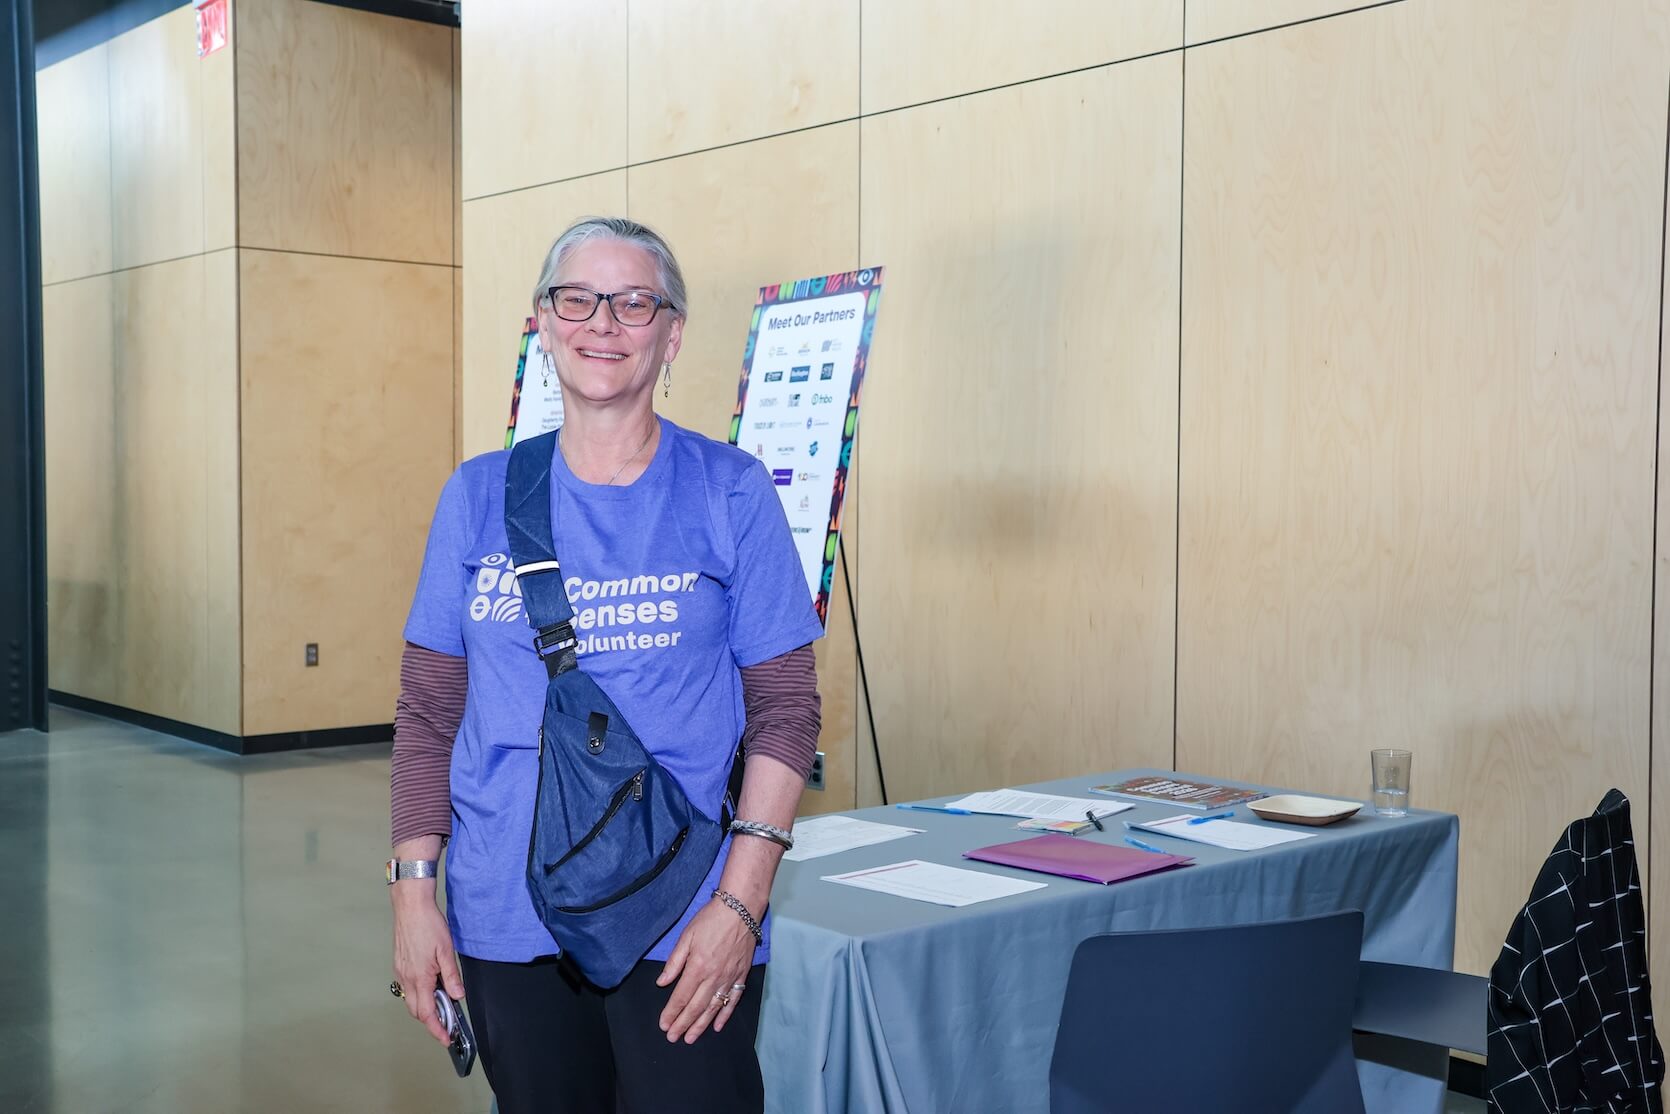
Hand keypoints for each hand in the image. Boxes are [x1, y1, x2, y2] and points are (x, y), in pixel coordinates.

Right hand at [391, 888, 464, 1044]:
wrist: (410, 906)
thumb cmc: (428, 924)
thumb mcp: (446, 951)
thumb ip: (452, 976)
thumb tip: (457, 996)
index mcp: (420, 977)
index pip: (426, 1013)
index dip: (436, 1029)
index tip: (445, 1038)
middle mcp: (407, 978)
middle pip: (416, 1010)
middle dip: (430, 1021)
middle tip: (446, 1023)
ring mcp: (401, 971)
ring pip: (410, 999)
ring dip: (424, 1007)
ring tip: (441, 1004)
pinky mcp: (399, 964)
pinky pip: (407, 987)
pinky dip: (418, 994)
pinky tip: (430, 986)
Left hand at [656, 897, 756, 1043]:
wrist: (740, 908)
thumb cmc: (711, 919)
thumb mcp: (686, 936)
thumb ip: (674, 962)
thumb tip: (662, 983)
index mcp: (698, 967)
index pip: (681, 997)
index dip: (671, 1013)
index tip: (663, 1025)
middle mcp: (714, 977)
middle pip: (696, 1007)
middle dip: (683, 1024)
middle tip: (673, 1038)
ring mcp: (729, 978)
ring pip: (713, 1008)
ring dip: (701, 1025)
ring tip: (690, 1038)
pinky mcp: (741, 975)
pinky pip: (733, 1000)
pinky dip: (725, 1014)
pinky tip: (717, 1025)